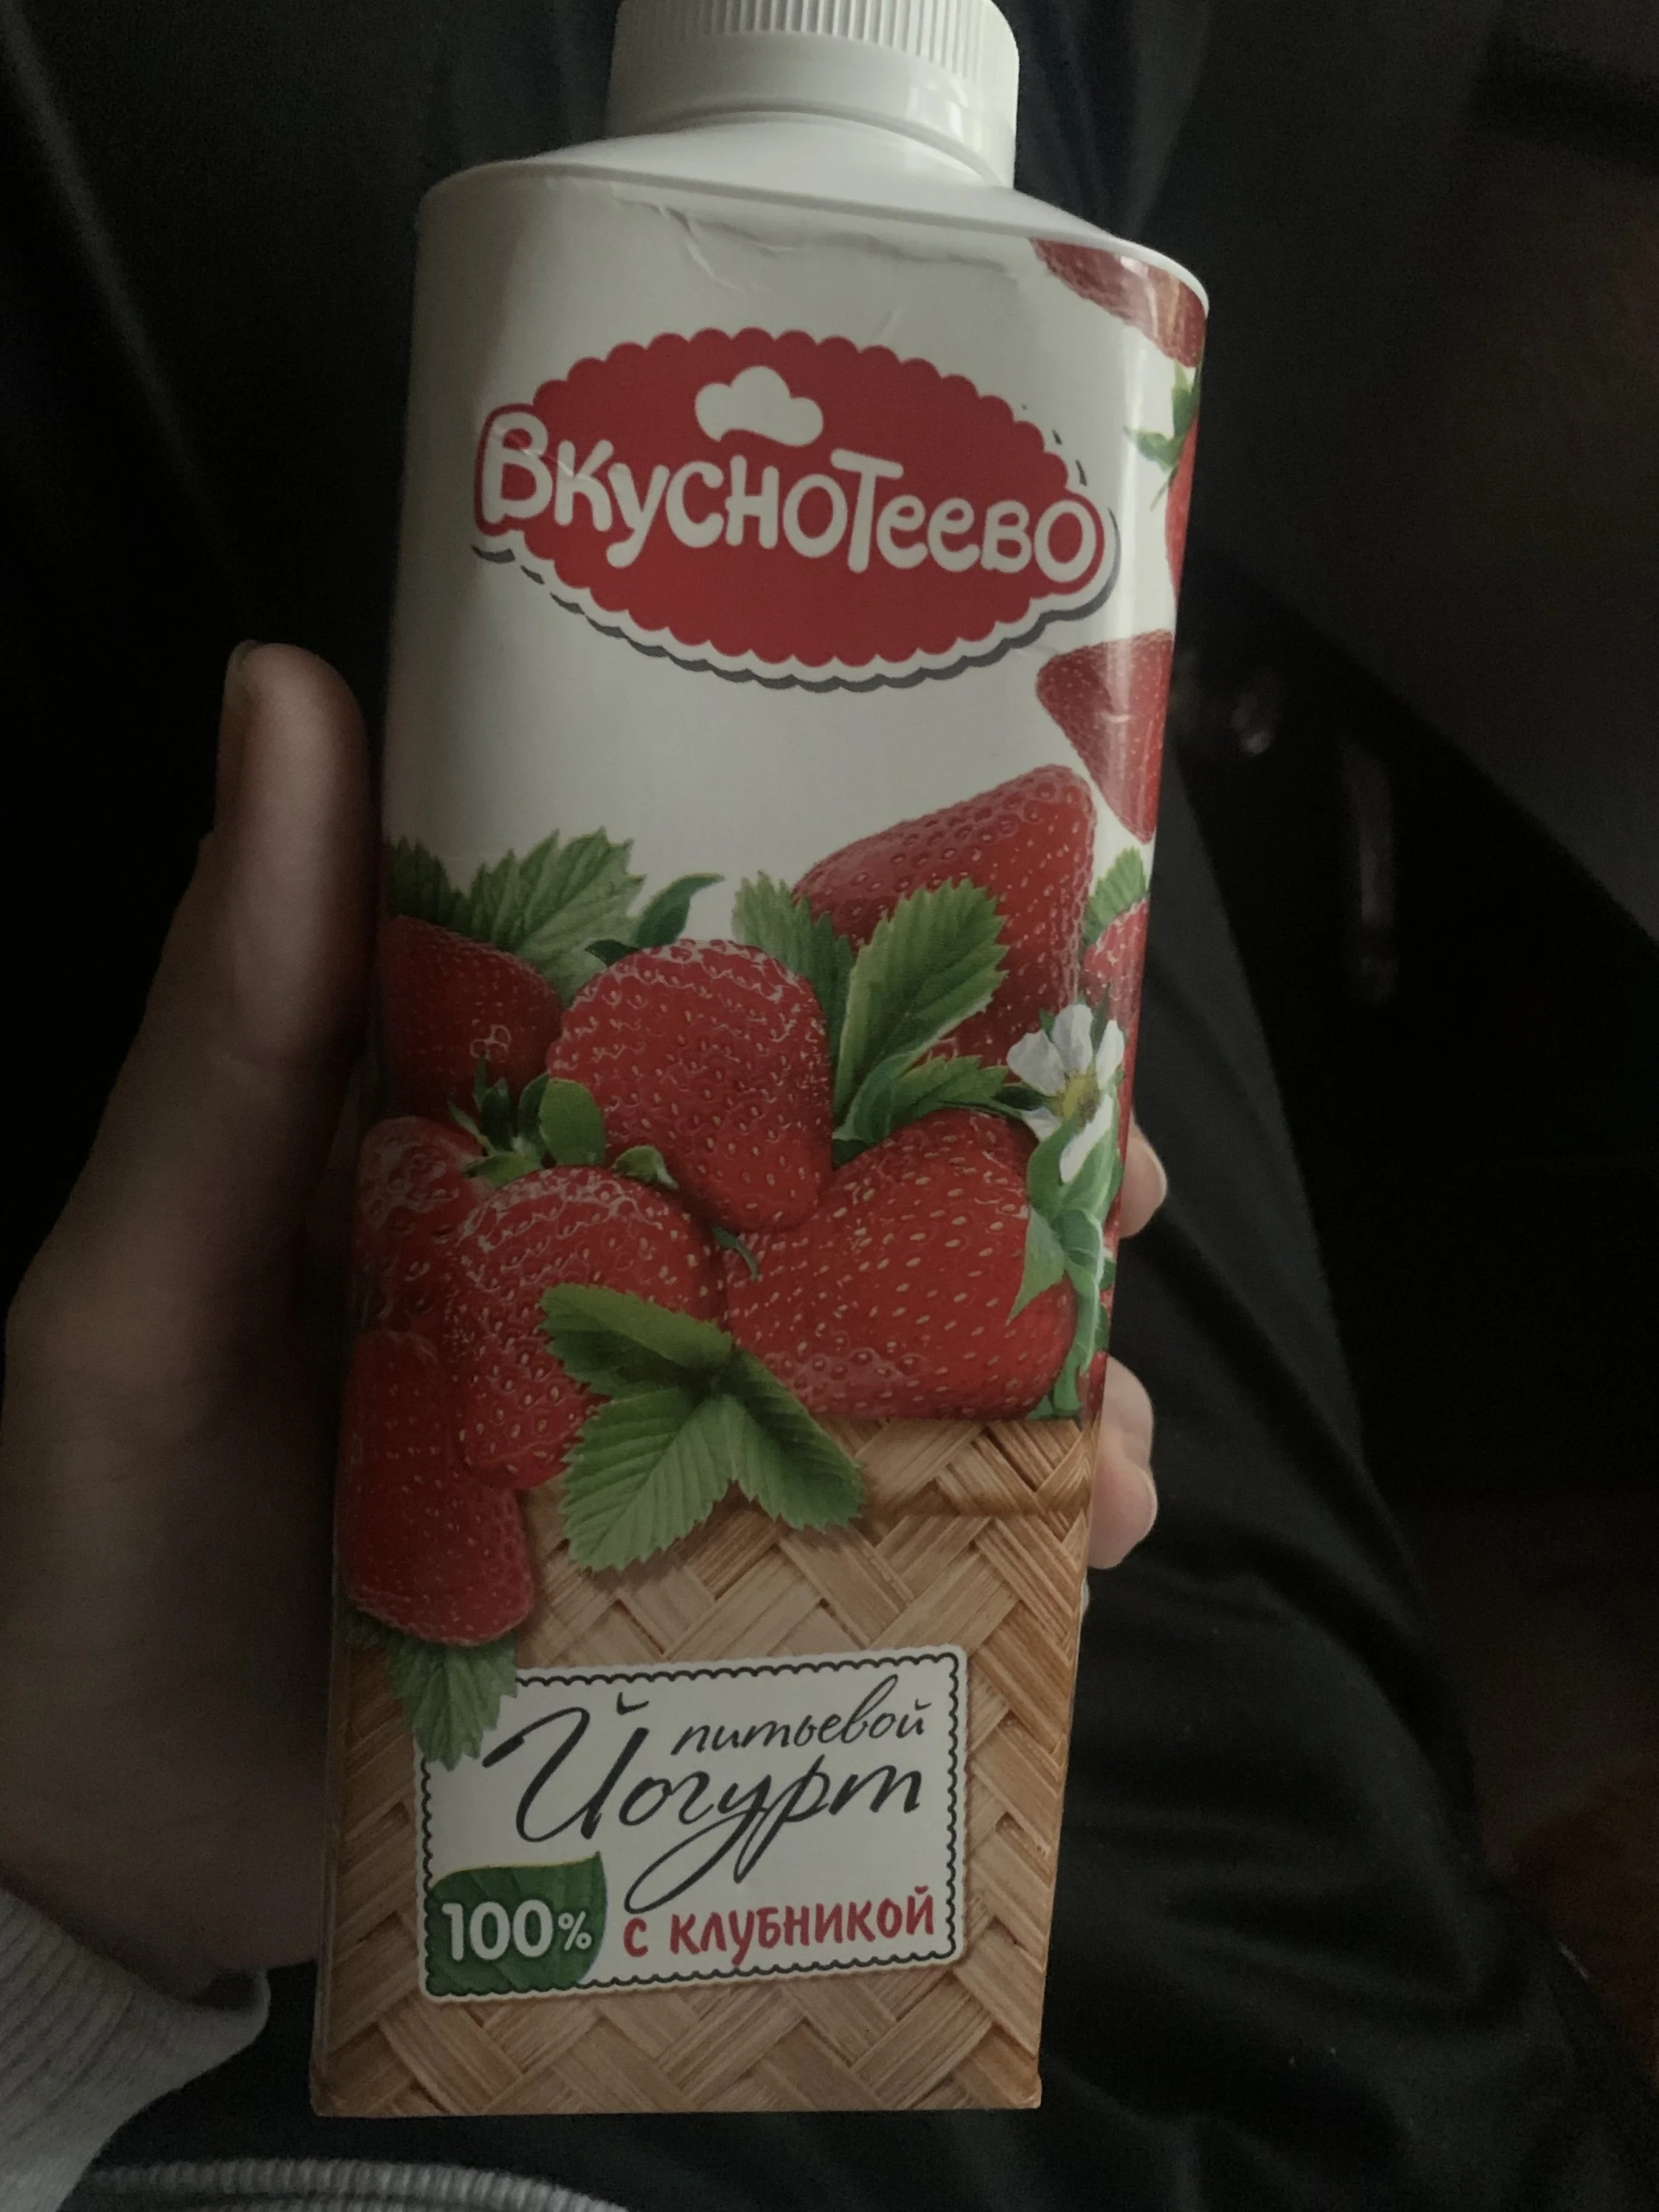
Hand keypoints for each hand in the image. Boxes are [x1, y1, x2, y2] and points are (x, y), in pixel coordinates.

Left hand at [0, 641, 1162, 2000]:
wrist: (127, 1850)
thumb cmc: (100, 1544)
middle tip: (1120, 1185)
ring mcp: (669, 1440)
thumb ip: (232, 1030)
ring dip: (1034, 1368)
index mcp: (490, 1150)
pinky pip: (883, 1533)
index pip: (695, 1000)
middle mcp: (604, 1274)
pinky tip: (1073, 1539)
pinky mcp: (708, 1589)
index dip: (862, 949)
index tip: (1011, 930)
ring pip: (896, 1357)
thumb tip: (287, 686)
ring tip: (1113, 1429)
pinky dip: (994, 1527)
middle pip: (841, 1180)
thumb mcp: (142, 1282)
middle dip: (1004, 1169)